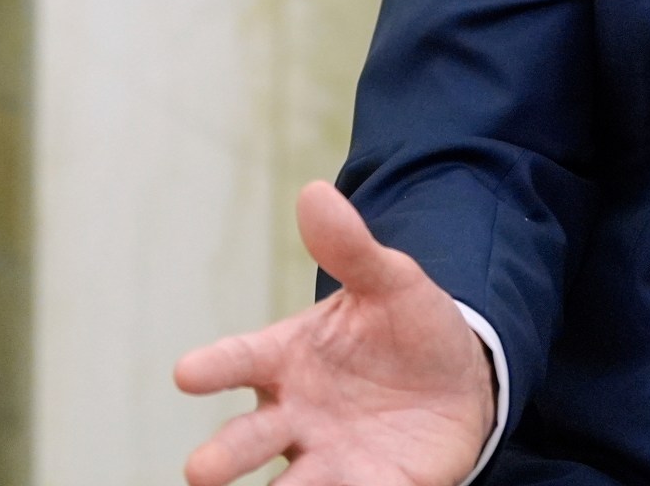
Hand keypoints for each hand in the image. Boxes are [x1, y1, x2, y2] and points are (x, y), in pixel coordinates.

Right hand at [175, 181, 493, 485]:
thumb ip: (351, 247)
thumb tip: (315, 192)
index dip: (214, 367)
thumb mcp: (389, 281)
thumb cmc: (406, 327)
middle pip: (248, 439)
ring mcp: (329, 458)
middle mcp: (294, 415)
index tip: (186, 373)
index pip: (240, 361)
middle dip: (224, 456)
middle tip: (201, 472)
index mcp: (287, 359)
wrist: (462, 377)